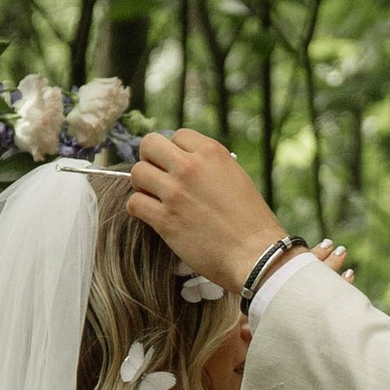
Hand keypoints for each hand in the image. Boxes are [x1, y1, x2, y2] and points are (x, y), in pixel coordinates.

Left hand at [127, 129, 289, 295]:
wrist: (254, 254)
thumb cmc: (250, 220)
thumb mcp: (236, 177)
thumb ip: (209, 166)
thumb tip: (185, 163)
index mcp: (211, 152)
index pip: (178, 135)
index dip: (176, 151)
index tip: (179, 165)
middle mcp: (190, 167)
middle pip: (149, 145)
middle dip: (151, 159)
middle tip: (159, 176)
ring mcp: (175, 193)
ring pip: (137, 173)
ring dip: (143, 185)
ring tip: (155, 197)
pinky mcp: (164, 220)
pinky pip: (134, 203)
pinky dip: (140, 209)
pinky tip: (152, 215)